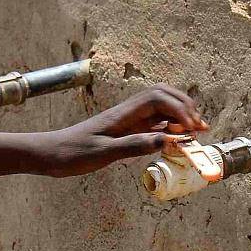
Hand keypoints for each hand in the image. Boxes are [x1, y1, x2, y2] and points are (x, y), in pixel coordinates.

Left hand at [0, 85, 207, 178]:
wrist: (49, 155)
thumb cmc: (71, 154)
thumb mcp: (103, 153)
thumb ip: (133, 146)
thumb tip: (165, 140)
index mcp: (122, 114)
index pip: (158, 99)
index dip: (180, 109)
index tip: (192, 128)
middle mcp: (126, 113)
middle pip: (163, 96)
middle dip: (185, 107)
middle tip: (200, 126)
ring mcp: (125, 121)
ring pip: (159, 109)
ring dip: (178, 116)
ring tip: (195, 131)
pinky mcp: (123, 131)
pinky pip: (151, 124)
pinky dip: (167, 128)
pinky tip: (174, 140)